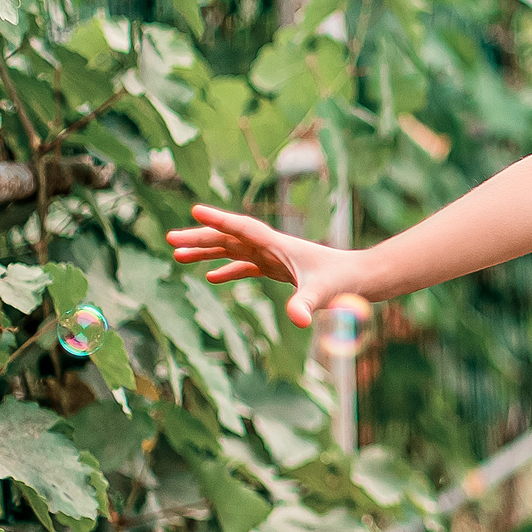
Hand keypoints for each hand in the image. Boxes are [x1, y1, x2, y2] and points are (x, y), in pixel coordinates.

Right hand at [166, 204, 363, 328]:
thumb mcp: (324, 294)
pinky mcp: (278, 269)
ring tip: (177, 255)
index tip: (194, 211)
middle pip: (230, 237)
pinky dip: (227, 270)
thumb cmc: (344, 282)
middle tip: (170, 239)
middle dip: (200, 237)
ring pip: (233, 250)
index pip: (243, 228)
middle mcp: (273, 247)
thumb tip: (297, 321)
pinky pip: (245, 267)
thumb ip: (307, 305)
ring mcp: (274, 257)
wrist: (361, 279)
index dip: (219, 220)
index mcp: (279, 245)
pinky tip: (209, 277)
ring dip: (206, 252)